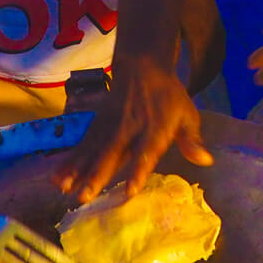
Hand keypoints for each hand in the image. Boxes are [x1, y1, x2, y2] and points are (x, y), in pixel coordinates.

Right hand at [54, 54, 211, 202]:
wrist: (142, 65)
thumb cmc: (168, 97)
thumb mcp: (186, 113)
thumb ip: (192, 139)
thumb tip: (206, 161)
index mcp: (155, 127)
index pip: (147, 151)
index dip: (138, 170)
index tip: (129, 191)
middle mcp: (130, 127)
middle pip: (112, 153)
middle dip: (97, 175)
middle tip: (84, 197)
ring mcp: (110, 124)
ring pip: (92, 149)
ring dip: (77, 170)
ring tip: (64, 189)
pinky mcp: (97, 123)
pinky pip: (82, 144)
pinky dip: (69, 160)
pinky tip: (56, 176)